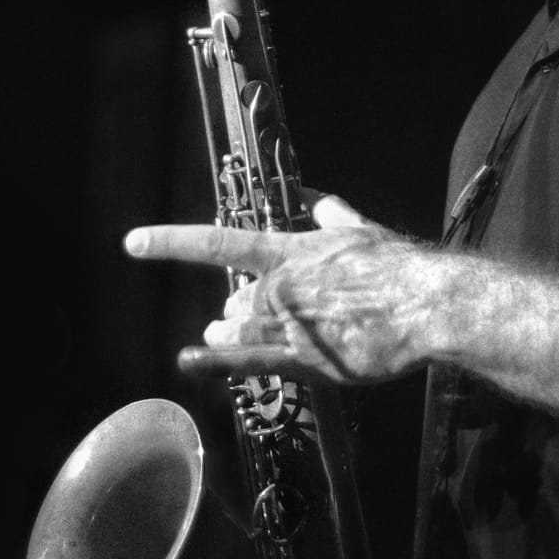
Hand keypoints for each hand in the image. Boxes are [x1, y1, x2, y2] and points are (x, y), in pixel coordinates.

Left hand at [124, 193, 436, 383]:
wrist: (425, 305)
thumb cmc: (397, 265)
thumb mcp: (360, 229)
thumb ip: (330, 213)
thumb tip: (314, 196)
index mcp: (291, 253)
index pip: (220, 244)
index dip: (172, 242)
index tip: (134, 241)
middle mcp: (280, 288)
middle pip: (235, 301)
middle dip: (239, 309)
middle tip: (257, 313)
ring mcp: (289, 326)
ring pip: (240, 331)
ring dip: (231, 333)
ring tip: (226, 334)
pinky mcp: (305, 362)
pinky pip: (251, 363)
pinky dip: (215, 363)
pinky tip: (189, 360)